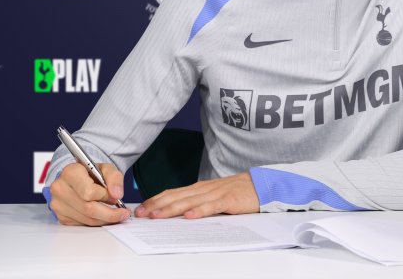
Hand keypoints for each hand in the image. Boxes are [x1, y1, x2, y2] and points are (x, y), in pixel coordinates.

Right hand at [49, 162, 131, 225]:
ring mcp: (58, 204)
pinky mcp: (61, 216)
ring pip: (86, 219)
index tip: (116, 197)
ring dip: (105, 219)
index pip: (89, 192)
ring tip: (116, 214)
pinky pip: (82, 223)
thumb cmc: (91, 173)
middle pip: (88, 208)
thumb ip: (114, 178)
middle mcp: (60, 188)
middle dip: (109, 213)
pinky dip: (96, 221)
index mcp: (70, 172)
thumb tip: (117, 194)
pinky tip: (103, 215)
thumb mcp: (106, 168)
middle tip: (123, 213)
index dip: (105, 196)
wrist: (77, 179)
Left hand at [135, 171, 259, 218]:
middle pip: (176, 196)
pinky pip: (212, 206)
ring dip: (171, 209)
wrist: (261, 186)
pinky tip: (189, 217)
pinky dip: (199, 211)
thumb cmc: (237, 192)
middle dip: (157, 205)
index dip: (156, 200)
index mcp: (199, 188)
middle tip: (141, 213)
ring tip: (157, 215)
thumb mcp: (213, 195)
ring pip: (189, 202)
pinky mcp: (228, 200)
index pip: (173, 193)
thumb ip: (197, 201)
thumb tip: (178, 211)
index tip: (141, 208)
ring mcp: (215, 194)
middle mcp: (203, 189)